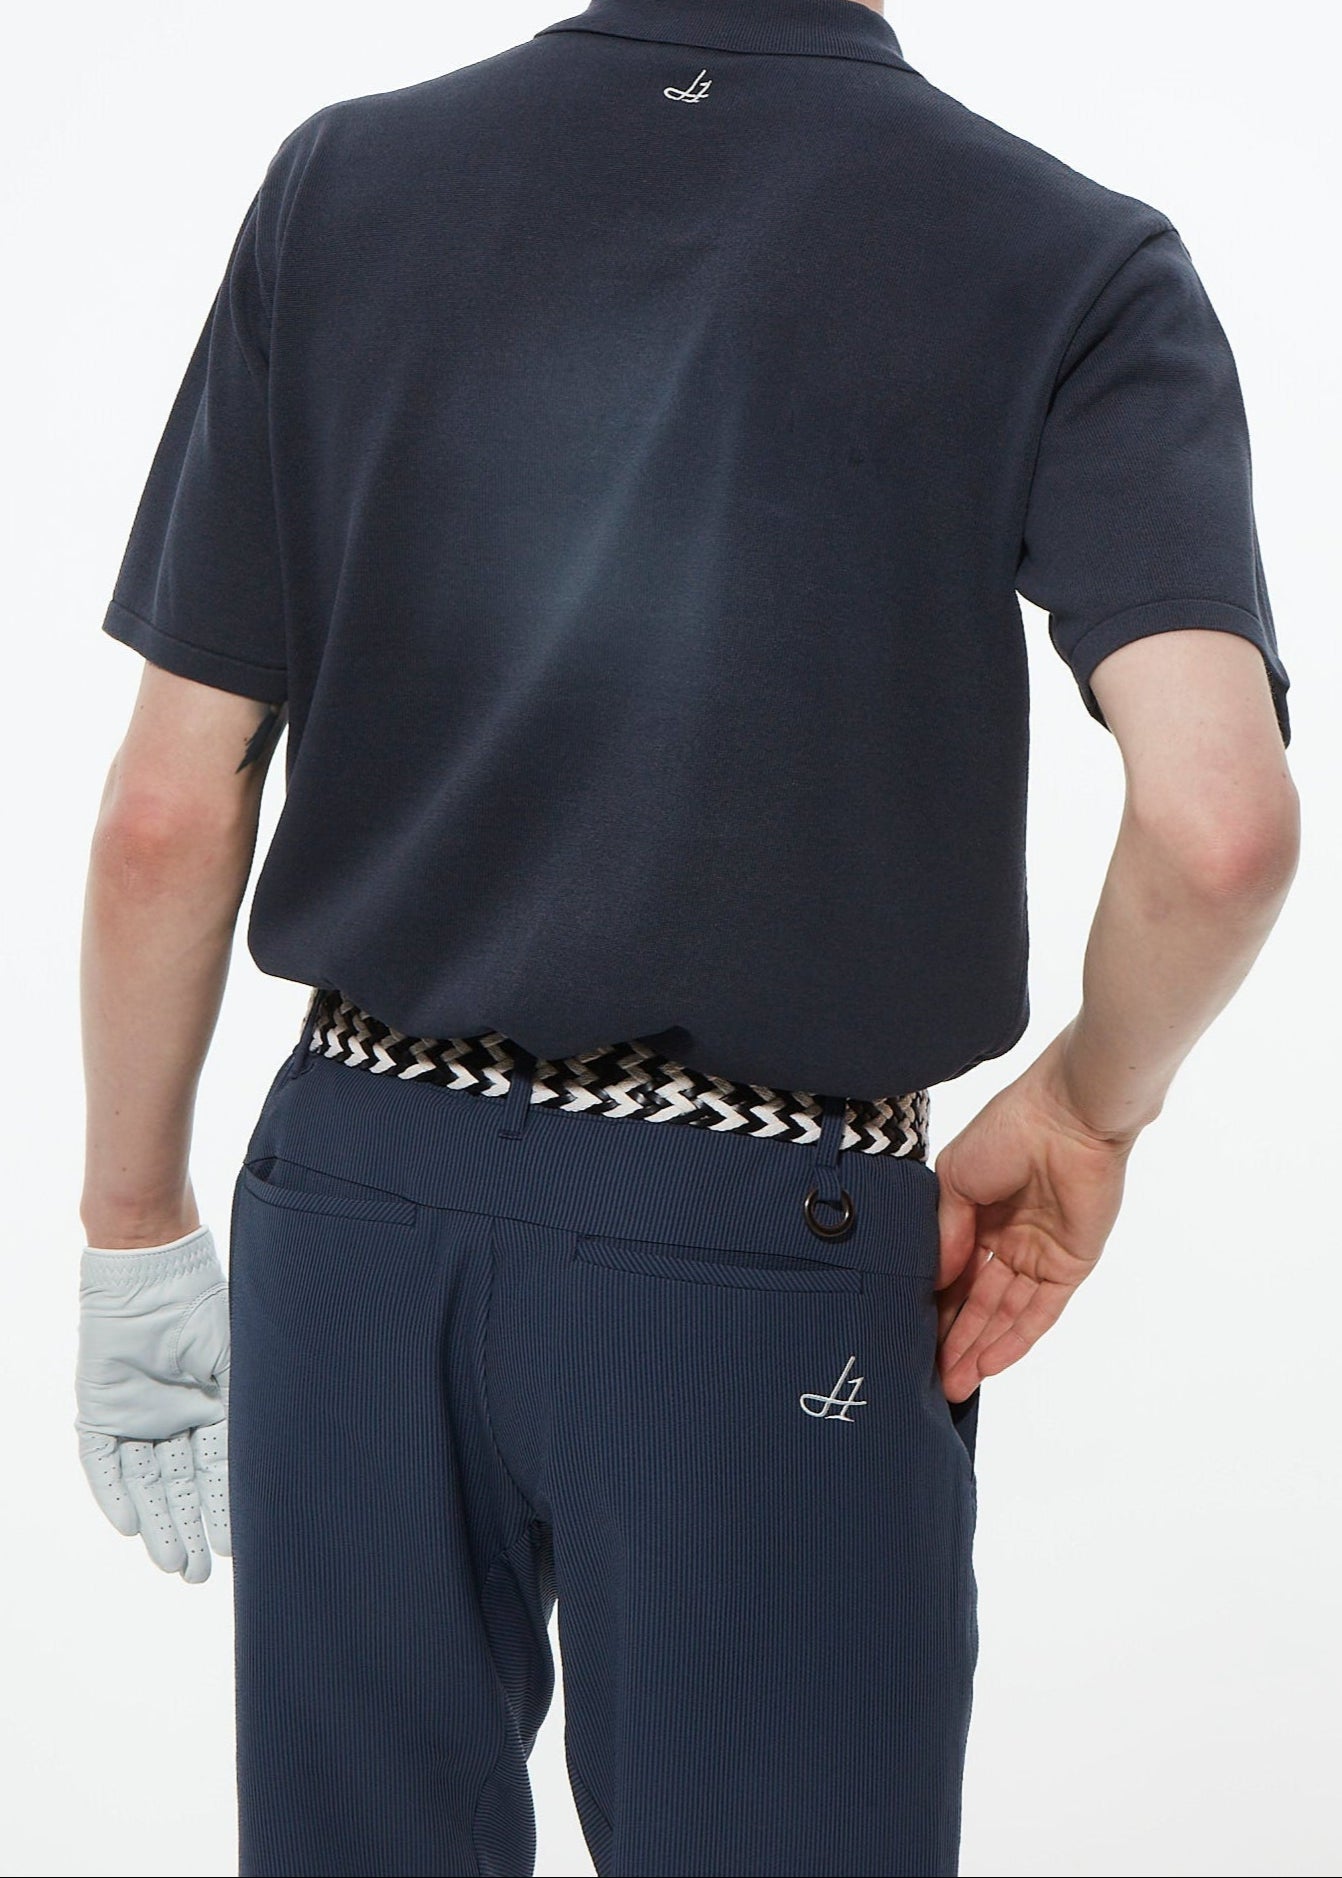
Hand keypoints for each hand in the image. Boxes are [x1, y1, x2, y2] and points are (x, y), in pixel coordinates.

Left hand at [75, 1223, 229, 1582]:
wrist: (149, 1271)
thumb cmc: (201, 1309)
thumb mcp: (235, 1363)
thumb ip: (246, 1411)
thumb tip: (275, 1459)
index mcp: (213, 1406)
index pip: (219, 1470)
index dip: (225, 1509)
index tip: (234, 1549)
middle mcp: (176, 1417)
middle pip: (182, 1487)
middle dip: (190, 1530)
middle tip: (197, 1575)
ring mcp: (137, 1416)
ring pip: (146, 1483)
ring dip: (158, 1523)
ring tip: (172, 1564)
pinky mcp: (100, 1411)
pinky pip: (105, 1462)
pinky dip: (115, 1494)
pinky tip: (130, 1526)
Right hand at [933, 1032, 1137, 1401]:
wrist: (1066, 1118)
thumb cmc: (1006, 1132)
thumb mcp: (955, 1179)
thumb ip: (947, 1234)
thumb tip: (935, 1284)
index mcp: (977, 1215)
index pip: (953, 1273)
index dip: (932, 1306)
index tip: (907, 1337)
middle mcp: (1007, 1240)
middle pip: (978, 1303)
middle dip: (954, 1340)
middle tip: (927, 1379)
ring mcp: (1038, 1256)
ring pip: (1004, 1314)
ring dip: (979, 1349)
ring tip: (951, 1384)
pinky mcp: (1068, 1267)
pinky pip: (1039, 1313)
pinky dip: (1014, 1340)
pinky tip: (986, 1365)